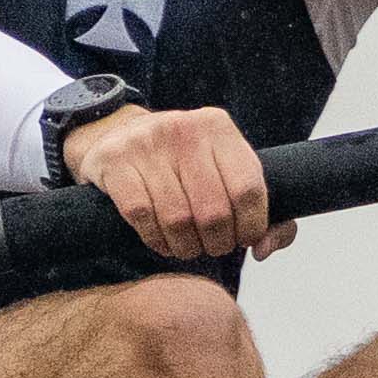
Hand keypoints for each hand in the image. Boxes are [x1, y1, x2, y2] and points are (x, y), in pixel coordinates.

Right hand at [58, 102, 293, 260]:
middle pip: (214, 210)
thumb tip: (262, 250)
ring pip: (177, 218)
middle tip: (214, 247)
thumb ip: (261, 210)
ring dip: (186, 247)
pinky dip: (156, 239)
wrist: (121, 135)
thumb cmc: (185, 164)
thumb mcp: (225, 170)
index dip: (251, 226)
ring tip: (188, 247)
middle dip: (218, 242)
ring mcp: (146, 143)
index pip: (248, 188)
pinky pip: (142, 216)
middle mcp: (184, 129)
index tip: (244, 238)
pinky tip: (162, 240)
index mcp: (218, 127)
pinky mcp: (115, 161)